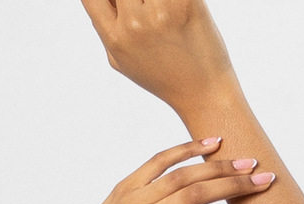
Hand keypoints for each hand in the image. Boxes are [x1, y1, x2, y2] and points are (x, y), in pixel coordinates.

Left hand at [36, 137, 275, 203]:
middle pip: (197, 195)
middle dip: (235, 186)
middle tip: (265, 179)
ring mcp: (133, 198)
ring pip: (182, 174)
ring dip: (218, 166)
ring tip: (246, 164)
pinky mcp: (126, 184)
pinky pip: (160, 159)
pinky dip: (187, 149)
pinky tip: (213, 143)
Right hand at [78, 0, 236, 110]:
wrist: (204, 94)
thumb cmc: (164, 76)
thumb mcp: (123, 62)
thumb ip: (107, 31)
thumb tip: (100, 2)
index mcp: (115, 39)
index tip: (117, 3)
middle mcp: (134, 25)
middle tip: (144, 10)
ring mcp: (159, 12)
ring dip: (152, 1)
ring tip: (162, 12)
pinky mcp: (185, 3)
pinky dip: (173, 0)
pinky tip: (177, 9)